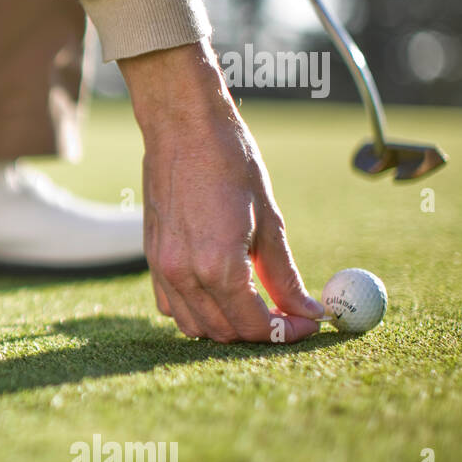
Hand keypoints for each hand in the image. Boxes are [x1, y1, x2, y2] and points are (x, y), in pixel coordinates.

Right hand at [121, 40, 324, 342]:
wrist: (182, 128)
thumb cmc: (230, 163)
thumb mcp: (269, 220)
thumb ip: (284, 274)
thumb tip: (309, 311)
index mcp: (219, 266)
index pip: (255, 325)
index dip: (287, 332)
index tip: (310, 323)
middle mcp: (185, 274)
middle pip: (225, 333)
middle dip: (259, 331)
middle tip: (287, 315)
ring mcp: (162, 269)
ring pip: (194, 326)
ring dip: (226, 325)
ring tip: (254, 305)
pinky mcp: (152, 259)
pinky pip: (172, 305)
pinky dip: (196, 310)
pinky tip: (218, 290)